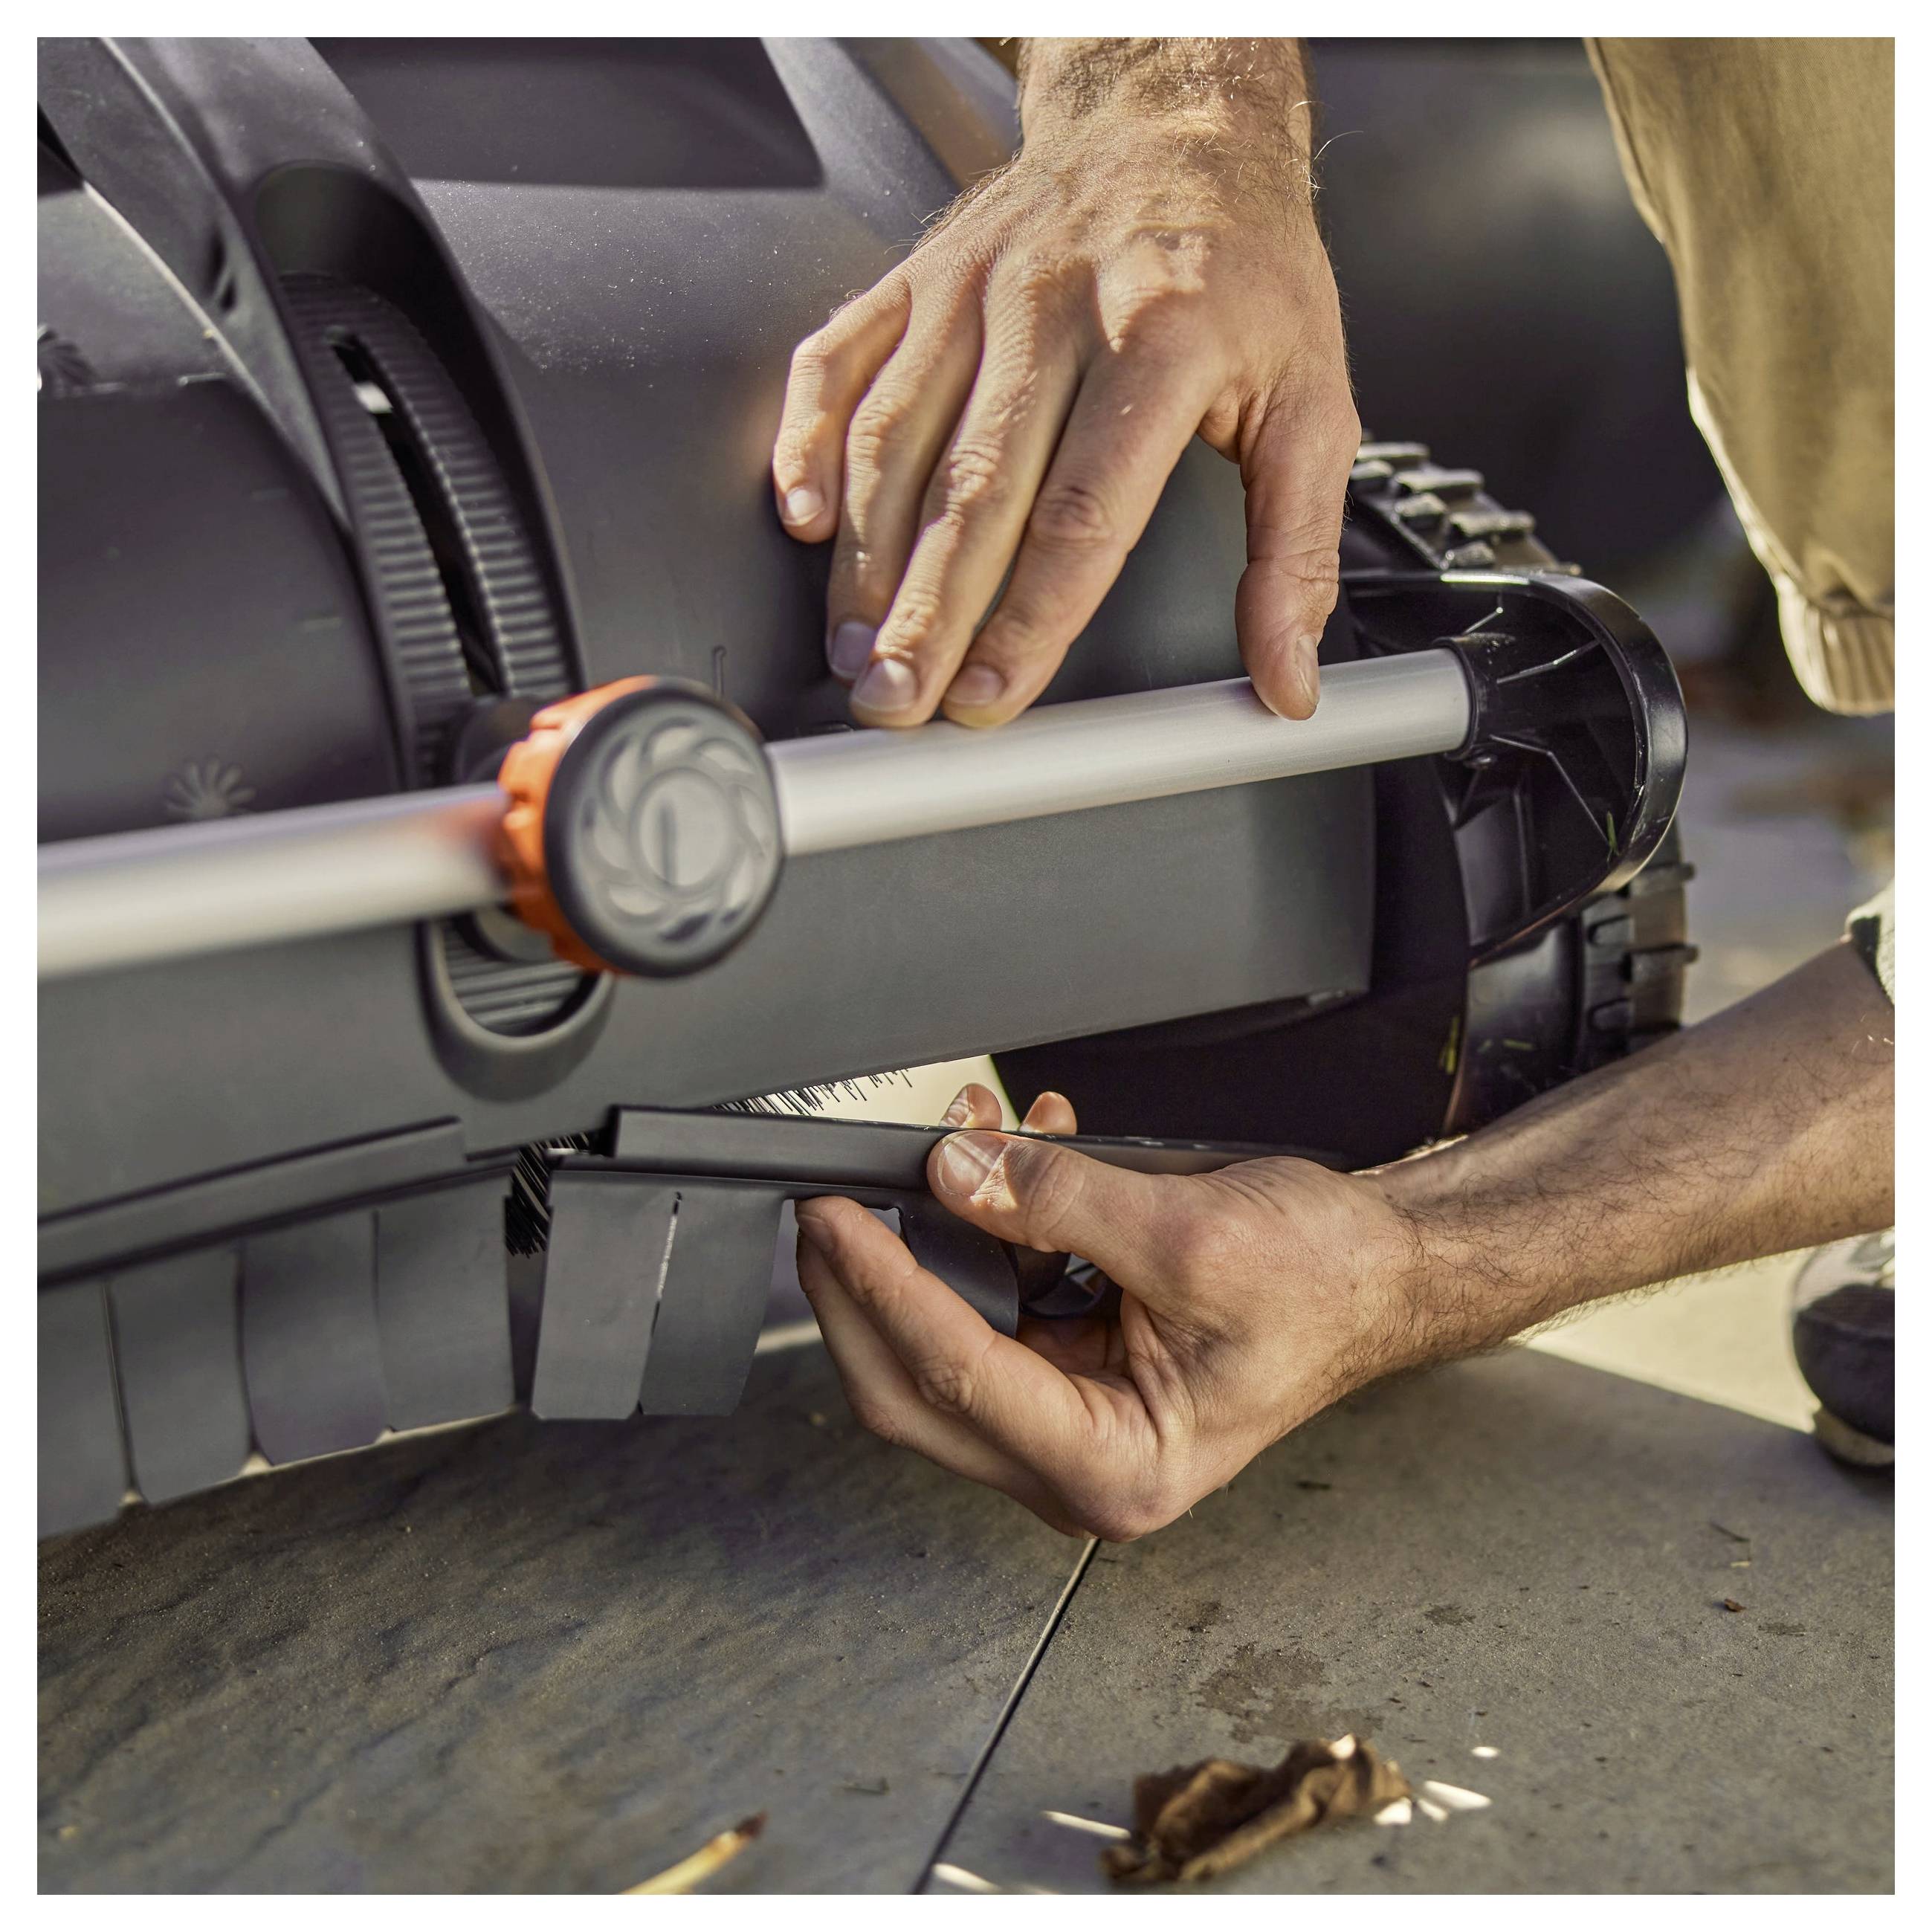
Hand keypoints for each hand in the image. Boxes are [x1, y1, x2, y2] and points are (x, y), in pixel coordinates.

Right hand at [771, 39, 1359, 728]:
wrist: (1176, 121)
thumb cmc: (1245, 271)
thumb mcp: (1315, 400)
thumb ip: (1296, 550)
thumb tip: (1289, 679)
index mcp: (1164, 343)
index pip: (1082, 513)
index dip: (1029, 619)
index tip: (991, 696)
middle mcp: (1054, 311)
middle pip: (972, 491)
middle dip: (925, 613)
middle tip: (896, 702)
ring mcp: (972, 290)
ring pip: (894, 440)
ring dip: (864, 557)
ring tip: (853, 649)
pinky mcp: (917, 278)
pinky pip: (839, 363)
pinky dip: (806, 443)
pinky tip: (806, 520)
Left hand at [793, 1083, 1423, 1540]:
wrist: (1379, 1270)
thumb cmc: (1323, 1281)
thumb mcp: (1188, 1233)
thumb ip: (1055, 1204)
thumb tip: (952, 1175)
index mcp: (1117, 1465)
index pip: (957, 1377)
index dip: (882, 1289)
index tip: (833, 1221)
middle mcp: (1082, 1464)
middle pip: (917, 1390)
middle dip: (867, 1288)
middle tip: (828, 1208)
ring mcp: (1070, 1423)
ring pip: (940, 1346)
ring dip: (930, 1243)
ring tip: (956, 1144)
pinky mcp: (1068, 1374)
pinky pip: (989, 1308)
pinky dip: (981, 1237)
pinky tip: (1005, 1166)